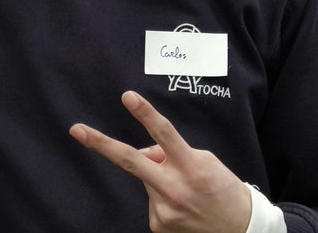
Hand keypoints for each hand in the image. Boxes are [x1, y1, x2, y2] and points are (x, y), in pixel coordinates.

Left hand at [70, 91, 251, 232]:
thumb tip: (146, 153)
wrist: (241, 230)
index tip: (128, 97)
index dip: (145, 114)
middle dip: (101, 144)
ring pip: (147, 178)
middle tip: (77, 130)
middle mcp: (174, 189)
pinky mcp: (158, 224)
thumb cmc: (222, 190)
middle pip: (131, 161)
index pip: (165, 134)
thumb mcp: (205, 162)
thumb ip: (172, 153)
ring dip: (159, 177)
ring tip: (186, 191)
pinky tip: (182, 205)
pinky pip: (152, 199)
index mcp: (191, 167)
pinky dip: (163, 196)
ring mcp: (164, 210)